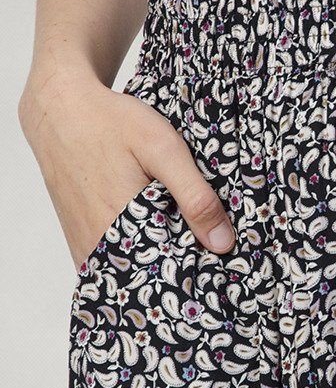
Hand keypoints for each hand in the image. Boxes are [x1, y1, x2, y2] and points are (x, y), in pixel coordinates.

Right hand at [18, 69, 235, 270]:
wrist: (60, 109)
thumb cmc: (110, 123)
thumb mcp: (164, 150)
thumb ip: (195, 196)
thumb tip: (223, 243)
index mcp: (121, 231)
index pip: (169, 276)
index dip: (197, 271)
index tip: (220, 265)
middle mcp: (98, 247)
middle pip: (149, 278)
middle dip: (180, 268)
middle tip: (206, 249)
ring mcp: (85, 246)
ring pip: (131, 273)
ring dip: (157, 261)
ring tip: (183, 239)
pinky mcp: (79, 238)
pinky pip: (113, 262)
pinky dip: (136, 256)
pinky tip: (155, 234)